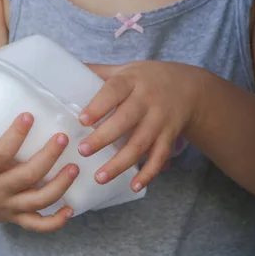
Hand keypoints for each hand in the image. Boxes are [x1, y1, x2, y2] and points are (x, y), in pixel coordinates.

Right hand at [0, 100, 78, 232]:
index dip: (14, 136)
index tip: (28, 116)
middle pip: (26, 177)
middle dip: (47, 158)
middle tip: (62, 138)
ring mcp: (7, 206)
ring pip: (37, 201)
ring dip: (59, 187)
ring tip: (75, 168)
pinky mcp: (13, 216)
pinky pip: (36, 224)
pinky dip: (55, 221)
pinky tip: (71, 209)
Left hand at [79, 61, 203, 190]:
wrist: (189, 88)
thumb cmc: (146, 79)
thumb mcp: (125, 69)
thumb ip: (97, 72)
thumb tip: (65, 70)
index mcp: (131, 81)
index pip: (114, 92)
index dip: (99, 106)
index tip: (82, 120)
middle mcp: (147, 100)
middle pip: (125, 121)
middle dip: (104, 138)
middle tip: (83, 151)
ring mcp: (160, 120)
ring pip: (140, 144)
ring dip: (120, 163)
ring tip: (99, 177)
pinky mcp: (169, 137)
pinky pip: (159, 157)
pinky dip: (148, 173)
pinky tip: (134, 186)